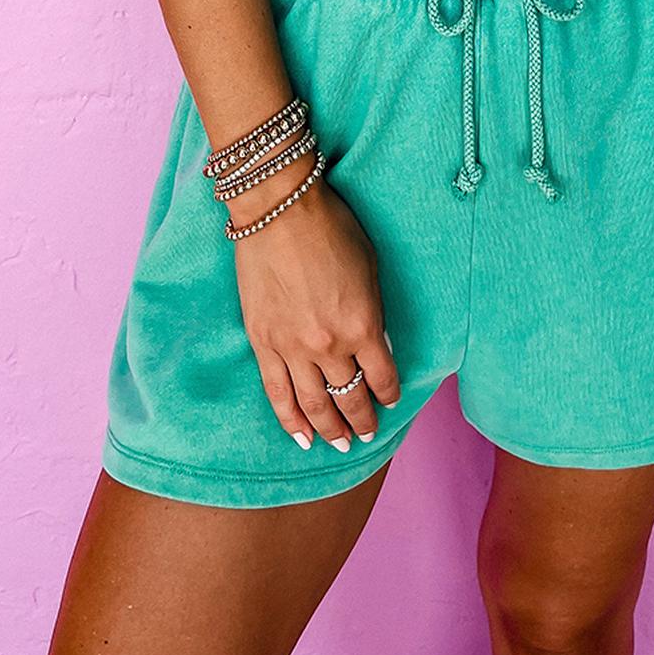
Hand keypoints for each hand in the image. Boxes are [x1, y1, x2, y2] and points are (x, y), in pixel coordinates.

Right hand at [230, 169, 401, 453]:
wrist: (279, 211)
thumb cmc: (331, 228)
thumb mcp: (370, 267)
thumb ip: (373, 312)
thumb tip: (374, 343)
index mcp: (363, 325)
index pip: (382, 376)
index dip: (389, 394)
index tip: (390, 400)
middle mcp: (330, 345)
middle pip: (350, 397)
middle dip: (361, 419)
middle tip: (366, 433)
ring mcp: (293, 349)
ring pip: (315, 405)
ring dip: (330, 429)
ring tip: (339, 443)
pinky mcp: (263, 344)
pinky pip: (278, 394)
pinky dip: (291, 421)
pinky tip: (302, 437)